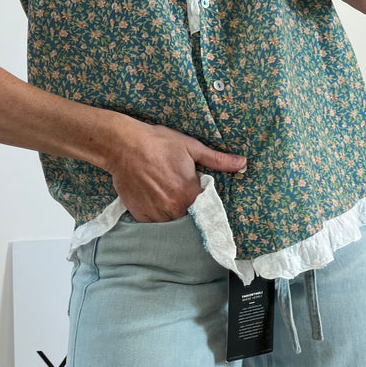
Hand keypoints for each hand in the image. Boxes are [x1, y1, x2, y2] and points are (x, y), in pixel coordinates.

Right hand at [107, 119, 245, 221]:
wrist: (123, 145)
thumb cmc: (158, 143)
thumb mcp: (191, 147)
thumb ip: (217, 160)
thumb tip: (242, 163)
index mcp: (189, 195)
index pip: (207, 211)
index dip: (207, 205)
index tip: (205, 202)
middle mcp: (173, 209)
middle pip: (189, 219)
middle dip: (190, 211)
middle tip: (183, 195)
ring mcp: (155, 215)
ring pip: (171, 223)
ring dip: (174, 215)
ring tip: (169, 197)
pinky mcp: (139, 215)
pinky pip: (154, 223)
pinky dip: (157, 216)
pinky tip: (155, 200)